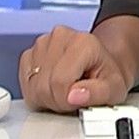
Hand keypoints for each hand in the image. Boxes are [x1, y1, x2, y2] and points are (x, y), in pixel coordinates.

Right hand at [20, 25, 136, 113]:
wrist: (100, 64)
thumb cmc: (106, 76)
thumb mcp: (114, 89)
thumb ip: (97, 94)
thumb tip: (74, 97)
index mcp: (83, 42)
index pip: (60, 83)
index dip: (67, 101)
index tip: (78, 100)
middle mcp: (60, 37)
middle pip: (43, 86)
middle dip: (57, 101)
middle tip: (73, 97)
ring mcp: (42, 43)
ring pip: (32, 86)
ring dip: (46, 98)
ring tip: (65, 91)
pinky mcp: (30, 53)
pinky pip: (24, 83)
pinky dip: (36, 92)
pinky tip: (52, 87)